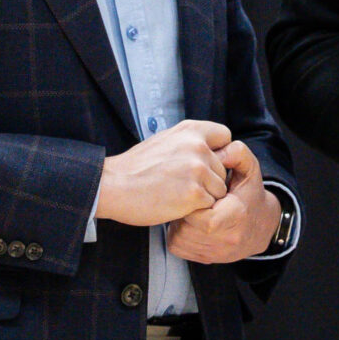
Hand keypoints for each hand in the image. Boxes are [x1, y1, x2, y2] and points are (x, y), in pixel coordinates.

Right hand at [95, 119, 230, 226]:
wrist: (113, 186)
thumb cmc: (135, 167)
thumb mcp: (165, 140)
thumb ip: (190, 142)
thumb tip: (212, 148)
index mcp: (191, 131)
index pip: (225, 137)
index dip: (219, 152)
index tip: (207, 163)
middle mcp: (198, 147)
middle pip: (223, 169)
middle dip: (209, 180)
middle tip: (182, 184)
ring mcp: (197, 170)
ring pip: (219, 189)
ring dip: (203, 196)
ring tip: (177, 193)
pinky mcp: (194, 193)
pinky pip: (209, 205)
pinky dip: (196, 208)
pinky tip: (176, 204)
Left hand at [166, 144, 281, 263]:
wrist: (260, 226)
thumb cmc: (250, 195)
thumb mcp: (249, 169)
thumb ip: (237, 153)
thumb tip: (220, 150)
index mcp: (235, 216)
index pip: (199, 215)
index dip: (192, 201)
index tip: (197, 191)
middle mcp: (227, 240)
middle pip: (185, 228)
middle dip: (183, 211)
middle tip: (190, 199)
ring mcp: (215, 253)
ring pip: (178, 238)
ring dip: (178, 223)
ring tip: (191, 210)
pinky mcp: (204, 260)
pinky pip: (177, 247)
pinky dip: (178, 234)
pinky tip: (189, 223)